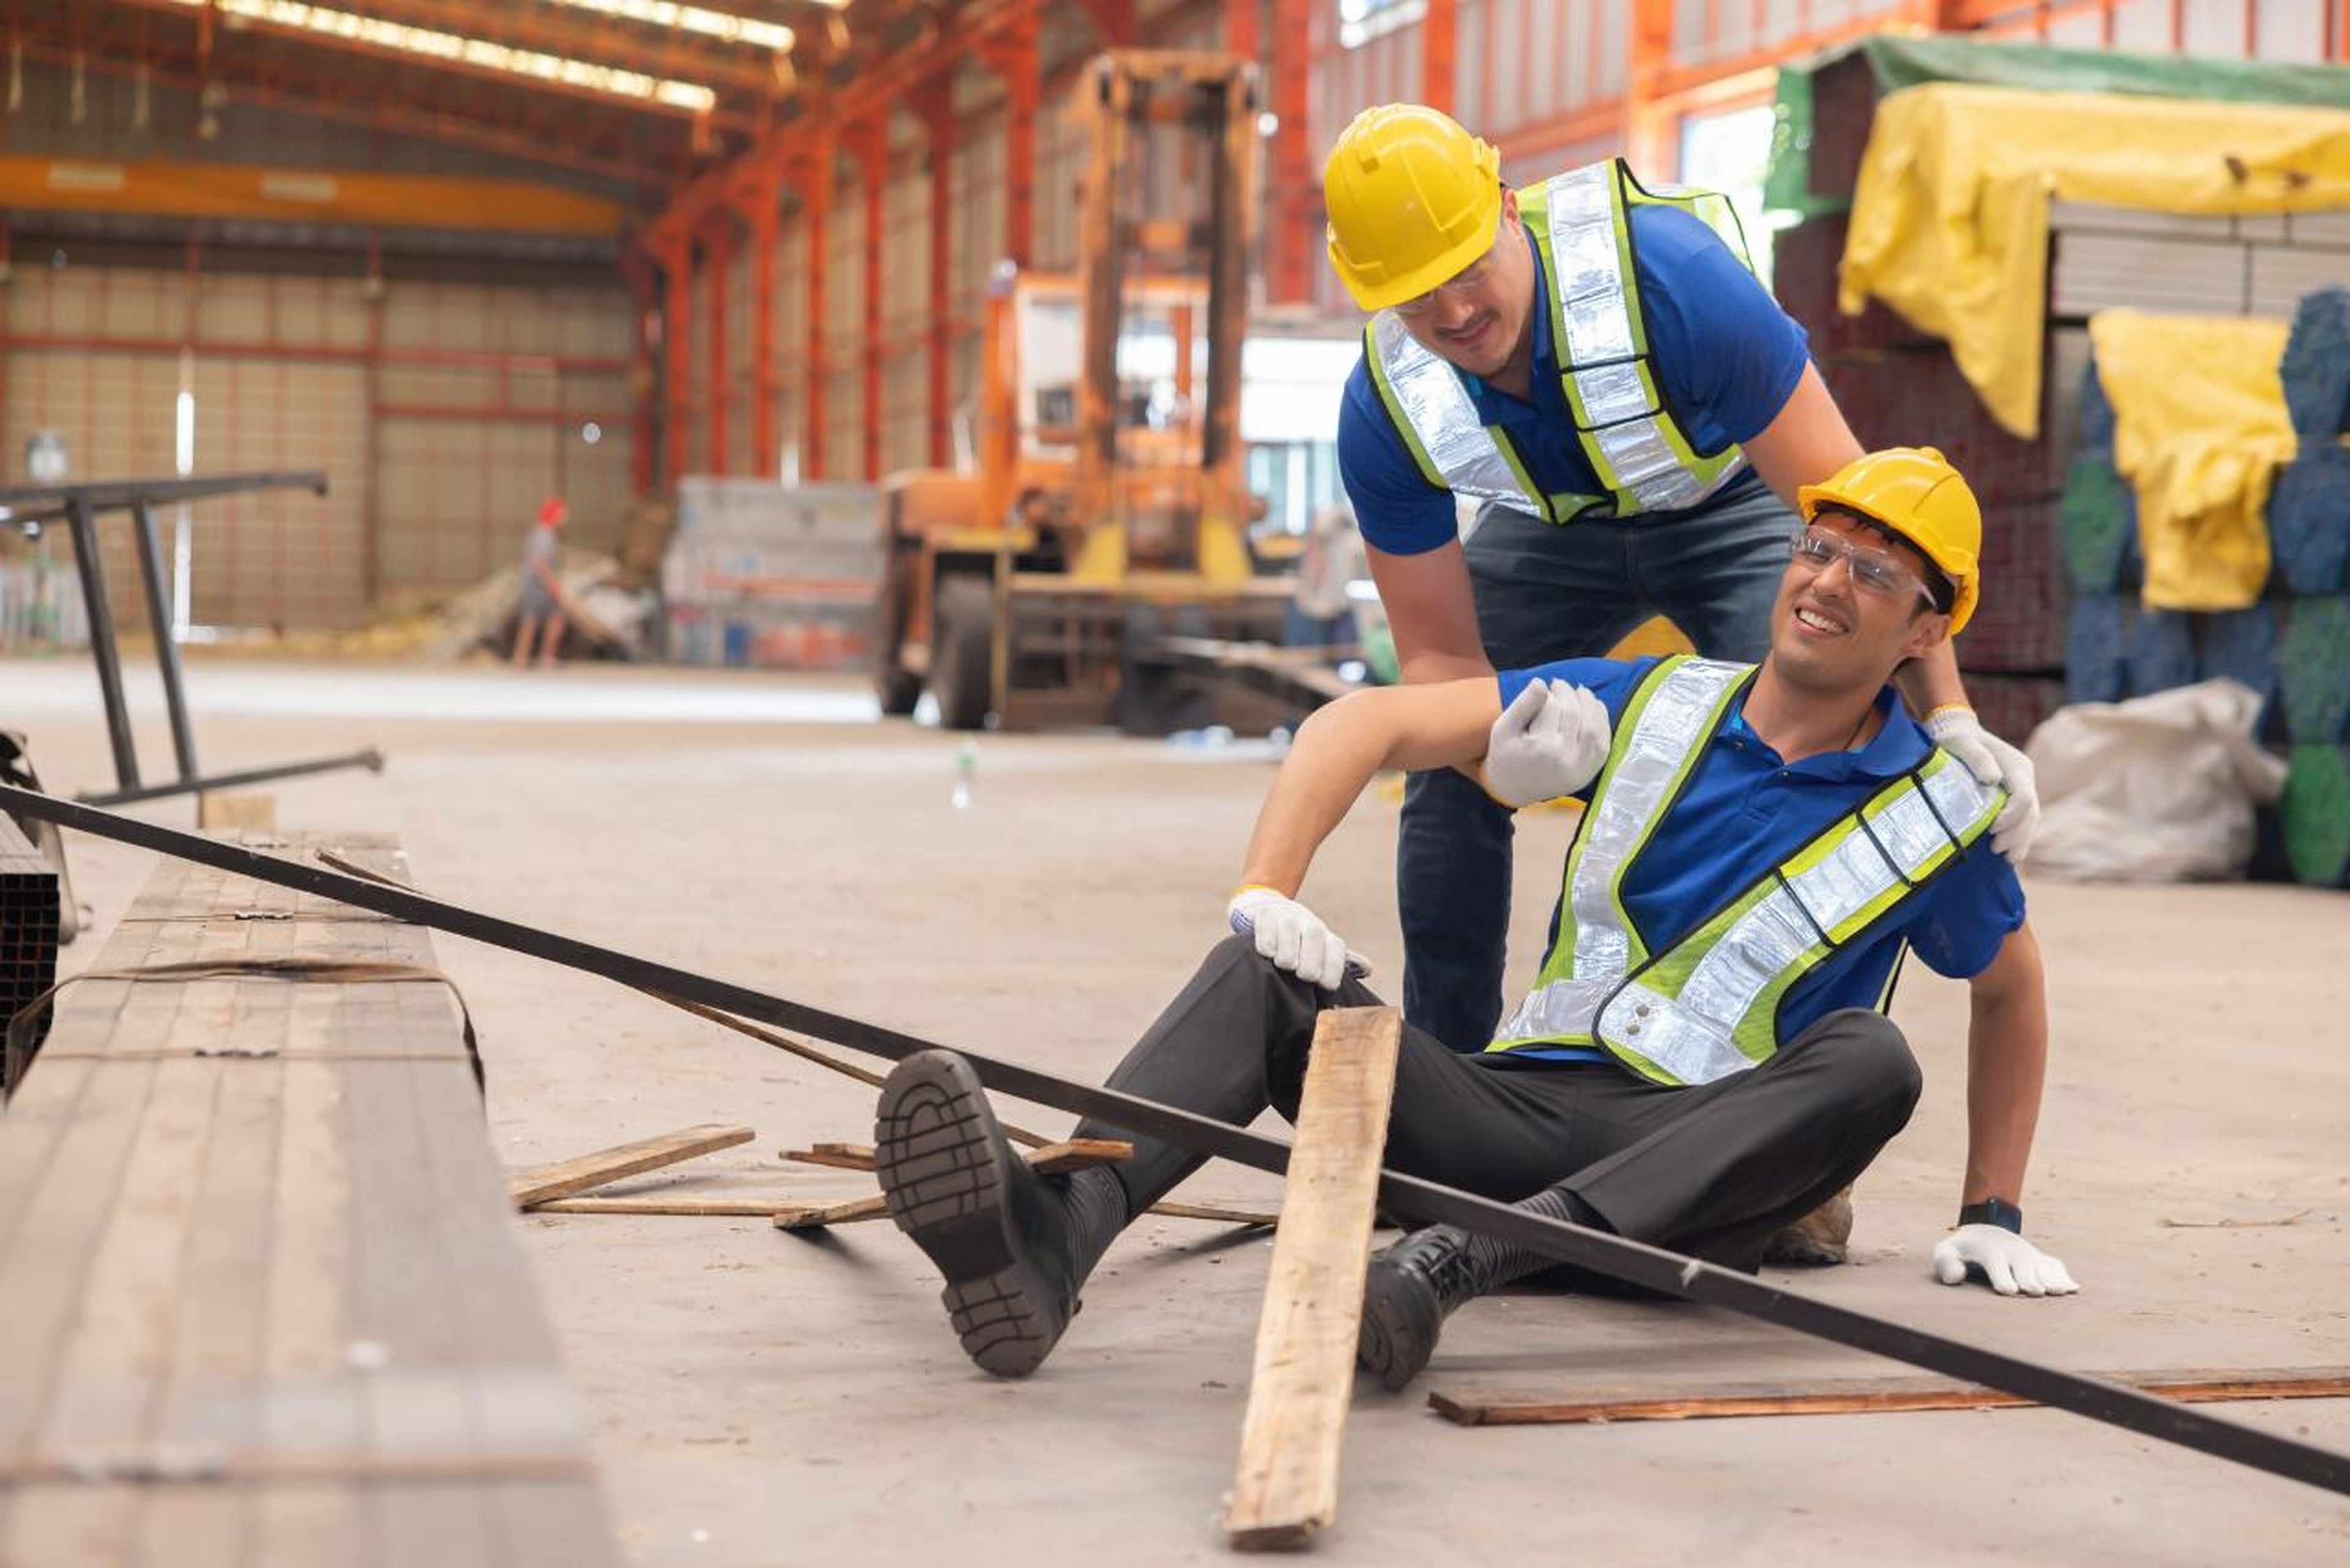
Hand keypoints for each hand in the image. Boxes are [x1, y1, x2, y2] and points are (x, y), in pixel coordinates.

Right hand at [1227, 886, 1363, 989]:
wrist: (1271, 911)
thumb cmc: (1300, 942)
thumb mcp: (1321, 950)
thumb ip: (1338, 963)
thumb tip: (1368, 969)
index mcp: (1326, 937)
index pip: (1336, 950)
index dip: (1333, 971)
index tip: (1324, 985)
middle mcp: (1309, 924)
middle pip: (1314, 936)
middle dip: (1309, 962)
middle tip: (1302, 975)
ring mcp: (1287, 917)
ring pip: (1290, 931)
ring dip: (1287, 954)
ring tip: (1284, 965)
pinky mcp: (1265, 915)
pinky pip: (1267, 928)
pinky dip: (1267, 943)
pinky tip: (1267, 953)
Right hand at [1479, 679, 1610, 807]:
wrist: (1516, 789)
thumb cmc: (1506, 756)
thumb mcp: (1503, 729)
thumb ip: (1522, 705)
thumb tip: (1541, 682)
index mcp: (1540, 747)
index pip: (1552, 707)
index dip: (1549, 692)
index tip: (1544, 687)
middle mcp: (1565, 757)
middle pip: (1573, 713)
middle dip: (1568, 693)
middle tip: (1558, 684)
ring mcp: (1582, 764)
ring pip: (1592, 723)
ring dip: (1588, 701)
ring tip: (1578, 691)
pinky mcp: (1591, 768)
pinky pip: (1603, 738)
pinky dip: (1601, 718)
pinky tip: (1591, 706)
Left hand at [1923, 706, 2039, 861]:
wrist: (1958, 731)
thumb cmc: (1956, 737)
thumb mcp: (1960, 742)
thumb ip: (1977, 758)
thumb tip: (1992, 779)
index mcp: (2017, 766)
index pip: (2024, 798)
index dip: (2011, 817)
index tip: (1991, 829)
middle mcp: (2024, 777)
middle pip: (2031, 812)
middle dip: (2017, 835)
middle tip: (1996, 851)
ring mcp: (2022, 786)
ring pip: (2030, 819)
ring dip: (2021, 840)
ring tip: (2007, 858)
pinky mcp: (2014, 795)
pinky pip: (2022, 819)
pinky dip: (2018, 836)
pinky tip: (2009, 852)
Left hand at [1931, 1225, 2078, 1296]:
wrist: (1986, 1231)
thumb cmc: (1963, 1250)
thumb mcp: (1946, 1251)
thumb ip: (1945, 1262)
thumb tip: (1955, 1277)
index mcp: (1990, 1251)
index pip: (1996, 1263)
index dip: (2002, 1277)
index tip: (2008, 1290)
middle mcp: (2013, 1253)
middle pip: (2024, 1267)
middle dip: (2028, 1278)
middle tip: (2034, 1292)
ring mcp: (2029, 1256)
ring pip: (2042, 1267)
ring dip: (2051, 1279)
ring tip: (2060, 1291)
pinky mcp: (2040, 1261)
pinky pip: (2055, 1267)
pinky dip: (2063, 1277)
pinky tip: (2073, 1289)